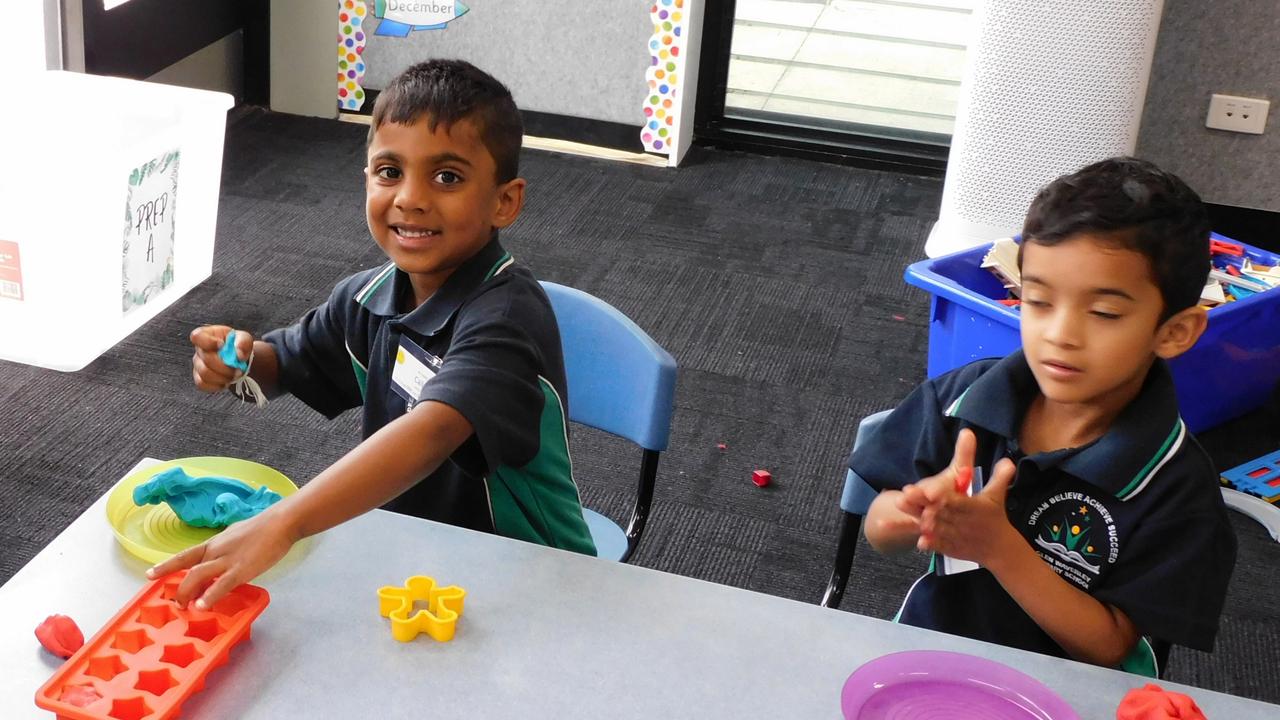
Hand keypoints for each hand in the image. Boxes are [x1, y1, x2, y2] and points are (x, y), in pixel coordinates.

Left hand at [146, 507, 296, 608]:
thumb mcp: (236, 536)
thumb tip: (219, 561)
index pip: (185, 556)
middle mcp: (215, 551)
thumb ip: (225, 550)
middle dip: (178, 587)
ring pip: (198, 576)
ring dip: (187, 592)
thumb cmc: (262, 528)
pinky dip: (209, 596)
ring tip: (184, 607)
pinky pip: (221, 585)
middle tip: (175, 603)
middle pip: (188, 569)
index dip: (166, 566)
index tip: (149, 575)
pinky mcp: (241, 569)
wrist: (280, 523)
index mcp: (214, 543)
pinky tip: (202, 606)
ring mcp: (227, 560)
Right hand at [190, 325, 253, 392]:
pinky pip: (203, 385)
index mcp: (207, 335)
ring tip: (235, 375)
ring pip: (205, 374)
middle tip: (239, 369)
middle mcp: (199, 349)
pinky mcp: (199, 378)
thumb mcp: (244, 338)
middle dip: (225, 367)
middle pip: (206, 359)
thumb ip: (243, 342)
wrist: (238, 359)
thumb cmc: (238, 345)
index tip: (222, 345)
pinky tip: (227, 382)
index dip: (207, 342)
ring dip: (223, 377)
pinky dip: (217, 385)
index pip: (196, 336)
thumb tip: (239, 355)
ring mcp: (198, 364)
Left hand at [896, 428, 979, 519]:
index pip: (952, 496)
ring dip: (911, 509)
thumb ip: (964, 453)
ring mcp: (933, 522)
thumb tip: (967, 431)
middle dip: (922, 501)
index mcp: (961, 501)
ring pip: (921, 516)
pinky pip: (906, 526)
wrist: (956, 521)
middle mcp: (946, 513)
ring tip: (900, 501)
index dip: (941, 492)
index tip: (931, 491)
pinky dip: (894, 526)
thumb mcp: (961, 471)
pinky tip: (880, 523)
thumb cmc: (957, 491)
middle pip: (934, 508)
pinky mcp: (920, 528)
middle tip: (910, 494)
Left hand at [916, 457, 1017, 563]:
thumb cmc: (995, 518)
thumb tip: (1008, 461)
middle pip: (942, 513)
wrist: (1000, 548)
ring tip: (912, 516)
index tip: (929, 491)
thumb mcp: (996, 496)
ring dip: (925, 524)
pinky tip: (920, 542)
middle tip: (906, 497)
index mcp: (973, 507)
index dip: (943, 496)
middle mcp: (963, 522)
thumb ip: (1000, 477)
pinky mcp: (952, 548)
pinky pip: (939, 546)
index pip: (956, 500)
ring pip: (939, 530)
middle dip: (926, 506)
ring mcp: (956, 536)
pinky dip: (930, 544)